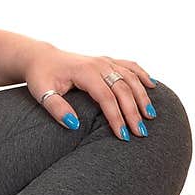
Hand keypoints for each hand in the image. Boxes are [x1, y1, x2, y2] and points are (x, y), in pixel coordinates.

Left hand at [23, 42, 156, 139]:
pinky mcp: (107, 61)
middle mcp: (98, 64)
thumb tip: (74, 124)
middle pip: (123, 89)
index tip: (123, 136)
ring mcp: (104, 61)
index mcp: (84, 72)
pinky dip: (142, 74)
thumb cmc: (41, 77)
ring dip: (142, 96)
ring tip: (151, 116)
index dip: (116, 117)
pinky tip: (153, 86)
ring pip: (131, 77)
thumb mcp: (42, 93)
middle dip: (133, 112)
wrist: (41, 58)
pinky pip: (129, 66)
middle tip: (141, 133)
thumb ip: (57, 108)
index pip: (106, 97)